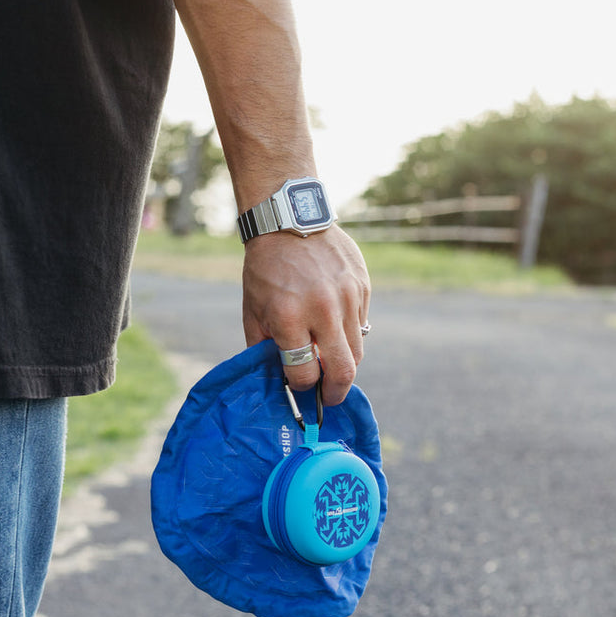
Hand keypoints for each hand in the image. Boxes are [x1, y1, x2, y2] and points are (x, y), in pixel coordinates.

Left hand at [242, 227, 370, 406]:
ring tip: (332, 363)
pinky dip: (349, 332)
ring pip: (357, 351)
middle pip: (342, 371)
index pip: (305, 373)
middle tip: (329, 398)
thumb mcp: (253, 310)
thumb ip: (265, 348)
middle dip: (335, 392)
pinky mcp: (362, 286)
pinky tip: (334, 324)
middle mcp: (323, 309)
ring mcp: (347, 297)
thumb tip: (280, 380)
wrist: (289, 219)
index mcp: (289, 317)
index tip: (300, 386)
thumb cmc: (265, 269)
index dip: (301, 386)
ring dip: (345, 363)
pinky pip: (362, 324)